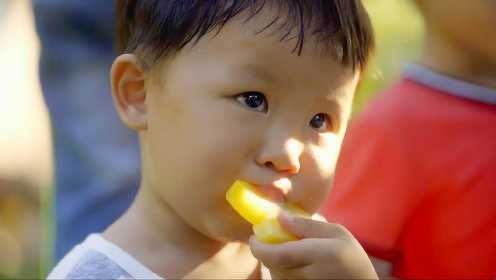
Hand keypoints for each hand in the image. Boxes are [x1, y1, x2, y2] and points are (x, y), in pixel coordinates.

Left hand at [249, 212, 377, 278]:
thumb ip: (307, 226)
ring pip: (276, 276)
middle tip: (269, 241)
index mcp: (322, 255)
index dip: (260, 247)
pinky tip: (294, 267)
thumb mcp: (337, 233)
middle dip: (267, 253)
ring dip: (274, 263)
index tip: (253, 238)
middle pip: (273, 266)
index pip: (279, 255)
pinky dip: (282, 273)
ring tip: (287, 254)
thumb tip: (278, 218)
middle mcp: (311, 276)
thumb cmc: (351, 257)